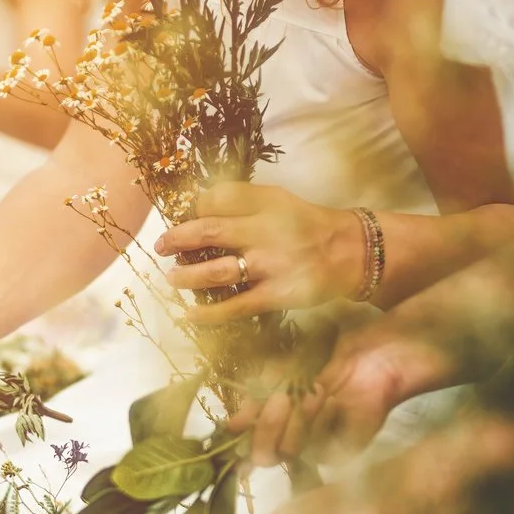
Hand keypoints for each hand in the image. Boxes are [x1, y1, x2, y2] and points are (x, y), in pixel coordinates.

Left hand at [154, 182, 365, 324]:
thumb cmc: (308, 226)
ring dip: (186, 277)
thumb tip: (198, 210)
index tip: (185, 216)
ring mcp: (270, 265)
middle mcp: (266, 231)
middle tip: (161, 246)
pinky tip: (189, 315)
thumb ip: (245, 203)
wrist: (352, 253)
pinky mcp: (276, 295)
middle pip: (209, 231)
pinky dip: (208, 314)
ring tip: (171, 278)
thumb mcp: (280, 200)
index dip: (195, 207)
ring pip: (217, 271)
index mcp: (266, 202)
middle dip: (177, 239)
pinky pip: (235, 306)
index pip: (219, 198)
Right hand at [222, 320, 459, 467]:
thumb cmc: (330, 358)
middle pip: (265, 455)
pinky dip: (321, 419)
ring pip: (290, 450)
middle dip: (268, 426)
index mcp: (280, 426)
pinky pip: (319, 446)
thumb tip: (230, 427)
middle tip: (279, 398)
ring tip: (316, 390)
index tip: (236, 425)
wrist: (376, 353)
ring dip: (297, 418)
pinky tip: (333, 397)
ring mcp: (320, 447)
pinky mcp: (344, 450)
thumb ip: (256, 401)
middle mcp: (298, 441)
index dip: (243, 437)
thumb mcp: (285, 373)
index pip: (252, 444)